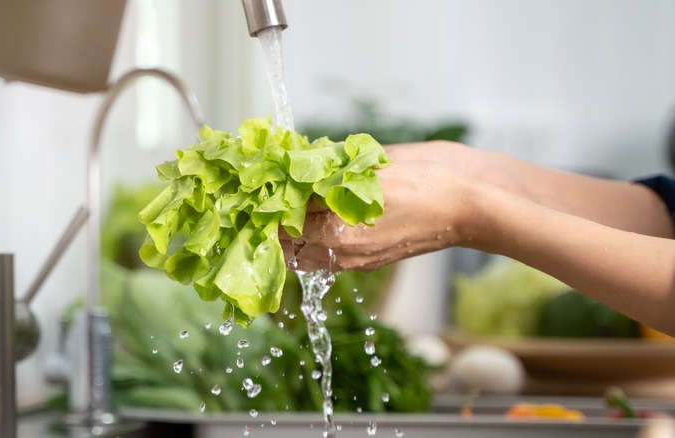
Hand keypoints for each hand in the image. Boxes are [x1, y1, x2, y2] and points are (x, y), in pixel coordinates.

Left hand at [280, 159, 474, 271]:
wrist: (464, 211)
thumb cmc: (425, 186)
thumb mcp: (372, 174)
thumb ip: (329, 177)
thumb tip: (295, 172)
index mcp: (340, 233)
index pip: (284, 224)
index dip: (267, 207)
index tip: (257, 191)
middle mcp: (344, 254)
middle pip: (287, 248)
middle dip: (272, 227)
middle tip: (263, 203)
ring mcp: (355, 262)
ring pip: (303, 259)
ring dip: (288, 239)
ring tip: (282, 214)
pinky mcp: (366, 262)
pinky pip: (324, 261)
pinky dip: (309, 245)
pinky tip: (312, 223)